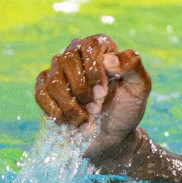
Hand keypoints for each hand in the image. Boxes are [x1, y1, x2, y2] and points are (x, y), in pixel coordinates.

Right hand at [33, 34, 150, 160]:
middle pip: (67, 61)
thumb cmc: (127, 108)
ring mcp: (59, 71)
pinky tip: (67, 122)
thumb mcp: (140, 87)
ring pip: (54, 81)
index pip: (90, 46)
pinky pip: (41, 93)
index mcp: (101, 47)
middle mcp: (77, 53)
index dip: (95, 71)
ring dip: (71, 106)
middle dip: (82, 91)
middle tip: (96, 110)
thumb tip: (107, 59)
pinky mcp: (47, 89)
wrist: (113, 136)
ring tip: (86, 120)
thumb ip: (132, 66)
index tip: (103, 94)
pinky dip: (54, 111)